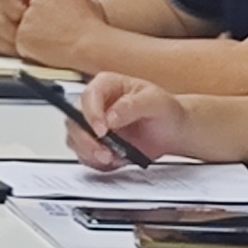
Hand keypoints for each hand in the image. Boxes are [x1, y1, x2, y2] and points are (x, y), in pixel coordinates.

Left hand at [11, 0, 105, 66]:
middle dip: (43, 26)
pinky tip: (50, 51)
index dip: (54, 17)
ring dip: (37, 38)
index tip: (65, 26)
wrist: (90, 46)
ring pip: (27, 29)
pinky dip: (33, 50)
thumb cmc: (94, 28)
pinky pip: (22, 44)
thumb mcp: (91, 0)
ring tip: (57, 44)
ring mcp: (29, 17)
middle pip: (34, 14)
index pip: (45, 0)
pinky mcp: (22, 35)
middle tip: (60, 37)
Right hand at [72, 72, 188, 169]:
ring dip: (90, 153)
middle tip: (104, 153)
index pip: (89, 96)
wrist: (173, 131)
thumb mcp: (155, 102)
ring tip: (112, 159)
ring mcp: (92, 125)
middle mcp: (95, 104)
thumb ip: (132, 106)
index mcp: (107, 85)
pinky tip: (113, 161)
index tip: (102, 131)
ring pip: (75, 139)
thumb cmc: (165, 111)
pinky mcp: (95, 144)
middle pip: (74, 119)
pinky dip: (96, 162)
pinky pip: (84, 155)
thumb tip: (110, 116)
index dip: (91, 114)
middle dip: (86, 139)